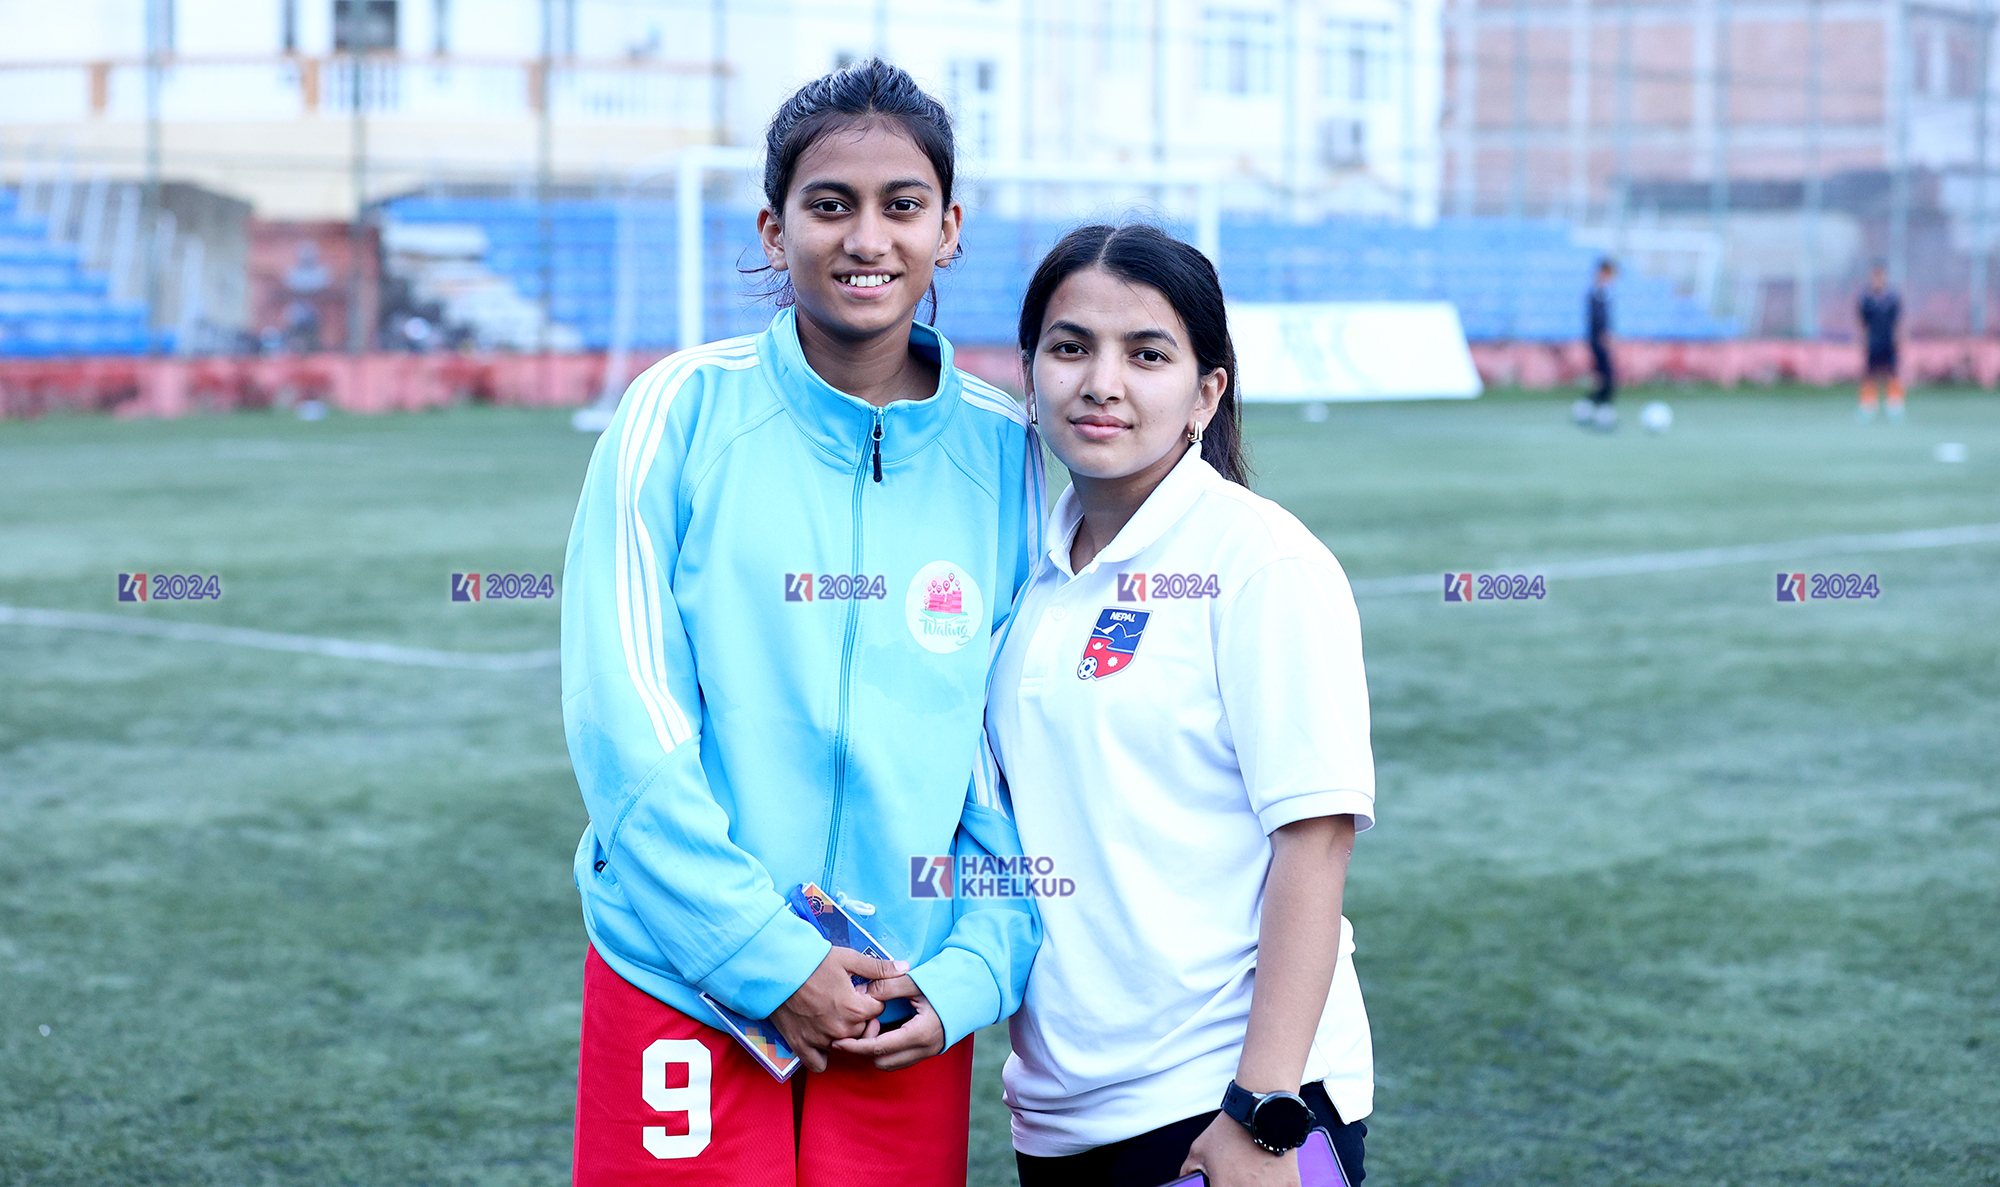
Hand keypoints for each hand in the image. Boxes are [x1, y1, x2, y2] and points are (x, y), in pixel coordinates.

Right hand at [767, 949, 904, 1072]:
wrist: (776, 969)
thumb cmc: (812, 962)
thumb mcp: (848, 959)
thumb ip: (878, 968)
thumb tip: (904, 968)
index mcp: (856, 1009)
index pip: (878, 1010)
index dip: (870, 999)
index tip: (857, 990)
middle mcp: (841, 1029)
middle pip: (864, 1030)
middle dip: (859, 1017)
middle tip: (844, 1000)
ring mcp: (821, 1040)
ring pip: (845, 1045)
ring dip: (843, 1034)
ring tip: (831, 1014)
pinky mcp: (802, 1046)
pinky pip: (820, 1063)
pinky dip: (823, 1054)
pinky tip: (822, 1038)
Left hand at [828, 974, 946, 1070]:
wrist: (974, 989)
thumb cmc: (945, 983)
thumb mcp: (914, 982)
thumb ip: (886, 986)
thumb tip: (860, 993)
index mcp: (919, 1033)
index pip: (878, 1049)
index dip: (855, 1046)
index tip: (837, 1042)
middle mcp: (924, 1048)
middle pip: (882, 1061)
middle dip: (864, 1050)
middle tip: (857, 1028)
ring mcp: (928, 1051)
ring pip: (891, 1063)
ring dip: (876, 1051)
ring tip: (870, 1029)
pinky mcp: (929, 1050)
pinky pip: (901, 1058)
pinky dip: (887, 1050)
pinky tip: (883, 1031)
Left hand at [1179, 1112, 1298, 1186]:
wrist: (1261, 1111)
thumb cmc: (1231, 1130)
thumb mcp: (1199, 1150)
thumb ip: (1189, 1172)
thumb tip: (1188, 1183)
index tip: (1224, 1184)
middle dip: (1238, 1186)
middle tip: (1239, 1178)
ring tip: (1255, 1175)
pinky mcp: (1292, 1186)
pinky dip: (1278, 1186)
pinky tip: (1271, 1178)